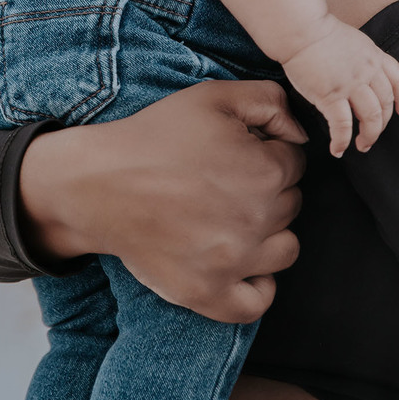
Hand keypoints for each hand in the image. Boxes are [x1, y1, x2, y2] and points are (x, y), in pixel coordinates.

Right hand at [17, 80, 306, 321]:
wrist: (97, 183)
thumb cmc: (154, 137)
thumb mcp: (212, 96)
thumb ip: (269, 100)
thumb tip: (300, 132)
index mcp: (264, 169)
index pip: (295, 163)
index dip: (268, 153)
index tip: (238, 155)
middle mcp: (257, 217)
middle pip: (292, 205)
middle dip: (268, 190)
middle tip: (226, 183)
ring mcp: (234, 261)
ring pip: (285, 251)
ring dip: (269, 234)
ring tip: (234, 220)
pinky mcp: (209, 293)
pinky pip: (258, 303)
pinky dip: (257, 287)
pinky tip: (241, 265)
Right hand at [282, 18, 398, 155]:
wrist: (301, 29)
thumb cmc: (318, 32)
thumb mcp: (353, 41)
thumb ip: (361, 58)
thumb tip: (361, 76)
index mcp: (374, 56)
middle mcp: (368, 71)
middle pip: (386, 104)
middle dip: (382, 125)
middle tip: (372, 136)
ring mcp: (351, 84)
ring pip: (371, 118)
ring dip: (368, 137)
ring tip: (361, 146)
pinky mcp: (331, 95)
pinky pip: (343, 126)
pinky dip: (342, 141)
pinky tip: (337, 149)